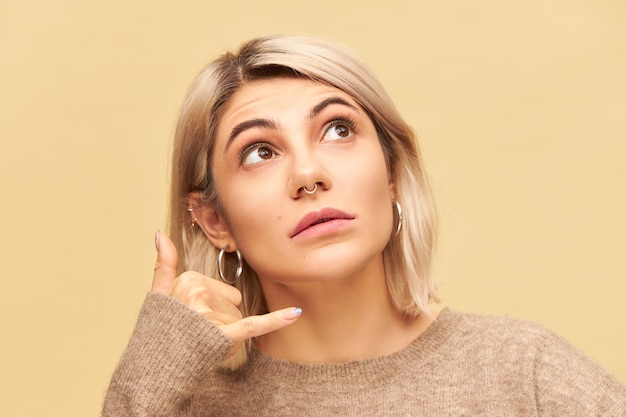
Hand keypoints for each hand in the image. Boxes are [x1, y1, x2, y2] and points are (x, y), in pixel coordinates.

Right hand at [152, 231, 300, 357]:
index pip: (224, 291)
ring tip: (198, 344)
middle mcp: (199, 294)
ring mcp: (210, 315)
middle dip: (220, 323)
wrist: (152, 370)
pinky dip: (275, 321)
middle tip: (194, 334)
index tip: (189, 319)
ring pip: (238, 321)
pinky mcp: (223, 334)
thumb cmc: (159, 332)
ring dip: (224, 337)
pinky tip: (295, 313)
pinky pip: (254, 325)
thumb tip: (160, 233)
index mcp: (189, 280)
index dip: (211, 309)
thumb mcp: (158, 293)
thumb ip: (165, 262)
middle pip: (233, 305)